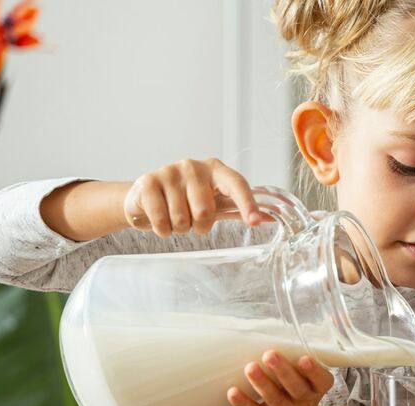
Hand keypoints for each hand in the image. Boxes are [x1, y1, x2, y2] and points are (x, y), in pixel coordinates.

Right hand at [124, 157, 263, 236]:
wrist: (146, 196)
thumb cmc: (185, 200)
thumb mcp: (212, 202)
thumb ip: (236, 208)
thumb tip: (268, 217)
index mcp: (215, 170)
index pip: (236, 184)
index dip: (247, 203)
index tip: (255, 221)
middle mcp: (194, 166)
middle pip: (205, 211)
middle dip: (199, 226)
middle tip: (192, 221)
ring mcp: (170, 171)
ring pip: (182, 219)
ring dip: (179, 228)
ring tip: (174, 217)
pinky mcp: (148, 181)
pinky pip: (161, 220)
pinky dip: (162, 229)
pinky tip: (159, 219)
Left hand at [228, 351, 334, 405]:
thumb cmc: (296, 396)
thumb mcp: (305, 383)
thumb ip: (294, 365)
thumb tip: (264, 334)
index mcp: (317, 389)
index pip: (321, 380)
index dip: (314, 371)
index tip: (304, 358)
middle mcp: (305, 403)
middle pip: (296, 388)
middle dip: (282, 370)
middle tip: (269, 355)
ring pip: (275, 399)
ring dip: (262, 383)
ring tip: (250, 368)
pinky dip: (243, 403)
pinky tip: (232, 392)